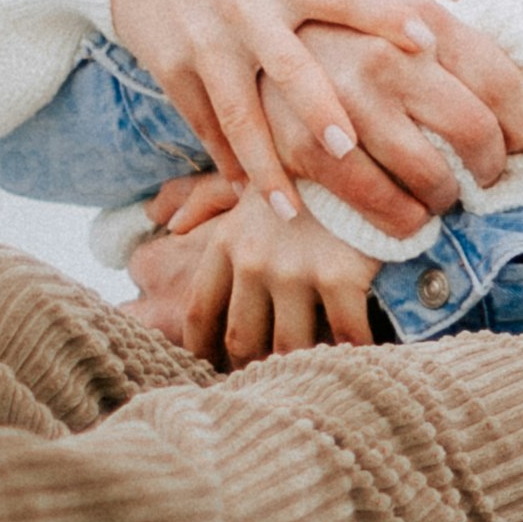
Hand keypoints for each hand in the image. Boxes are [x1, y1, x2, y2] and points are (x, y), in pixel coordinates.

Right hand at [106, 0, 397, 220]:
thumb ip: (332, 3)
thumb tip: (417, 42)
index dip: (386, 14)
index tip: (429, 39)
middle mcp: (246, 8)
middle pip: (288, 65)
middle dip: (317, 108)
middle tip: (347, 148)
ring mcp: (205, 40)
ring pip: (237, 112)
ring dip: (263, 164)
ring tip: (289, 209)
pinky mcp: (170, 65)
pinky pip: (202, 122)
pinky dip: (226, 160)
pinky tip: (248, 192)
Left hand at [125, 172, 381, 364]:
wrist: (357, 138)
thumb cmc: (304, 160)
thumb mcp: (248, 172)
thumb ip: (202, 198)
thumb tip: (162, 219)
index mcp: (227, 242)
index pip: (201, 313)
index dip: (204, 350)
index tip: (217, 367)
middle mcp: (253, 262)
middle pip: (242, 339)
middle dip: (252, 367)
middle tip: (269, 382)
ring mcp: (295, 271)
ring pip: (288, 346)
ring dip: (300, 367)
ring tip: (312, 378)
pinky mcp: (339, 275)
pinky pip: (344, 334)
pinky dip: (351, 354)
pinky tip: (359, 361)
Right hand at [266, 0, 522, 241]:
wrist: (249, 24)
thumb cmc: (362, 22)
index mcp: (423, 18)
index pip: (504, 85)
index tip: (522, 141)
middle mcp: (386, 59)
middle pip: (475, 135)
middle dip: (492, 168)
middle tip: (485, 175)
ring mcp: (344, 106)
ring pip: (430, 180)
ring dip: (446, 200)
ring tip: (443, 195)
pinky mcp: (304, 147)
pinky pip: (377, 206)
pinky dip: (401, 222)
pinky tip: (406, 216)